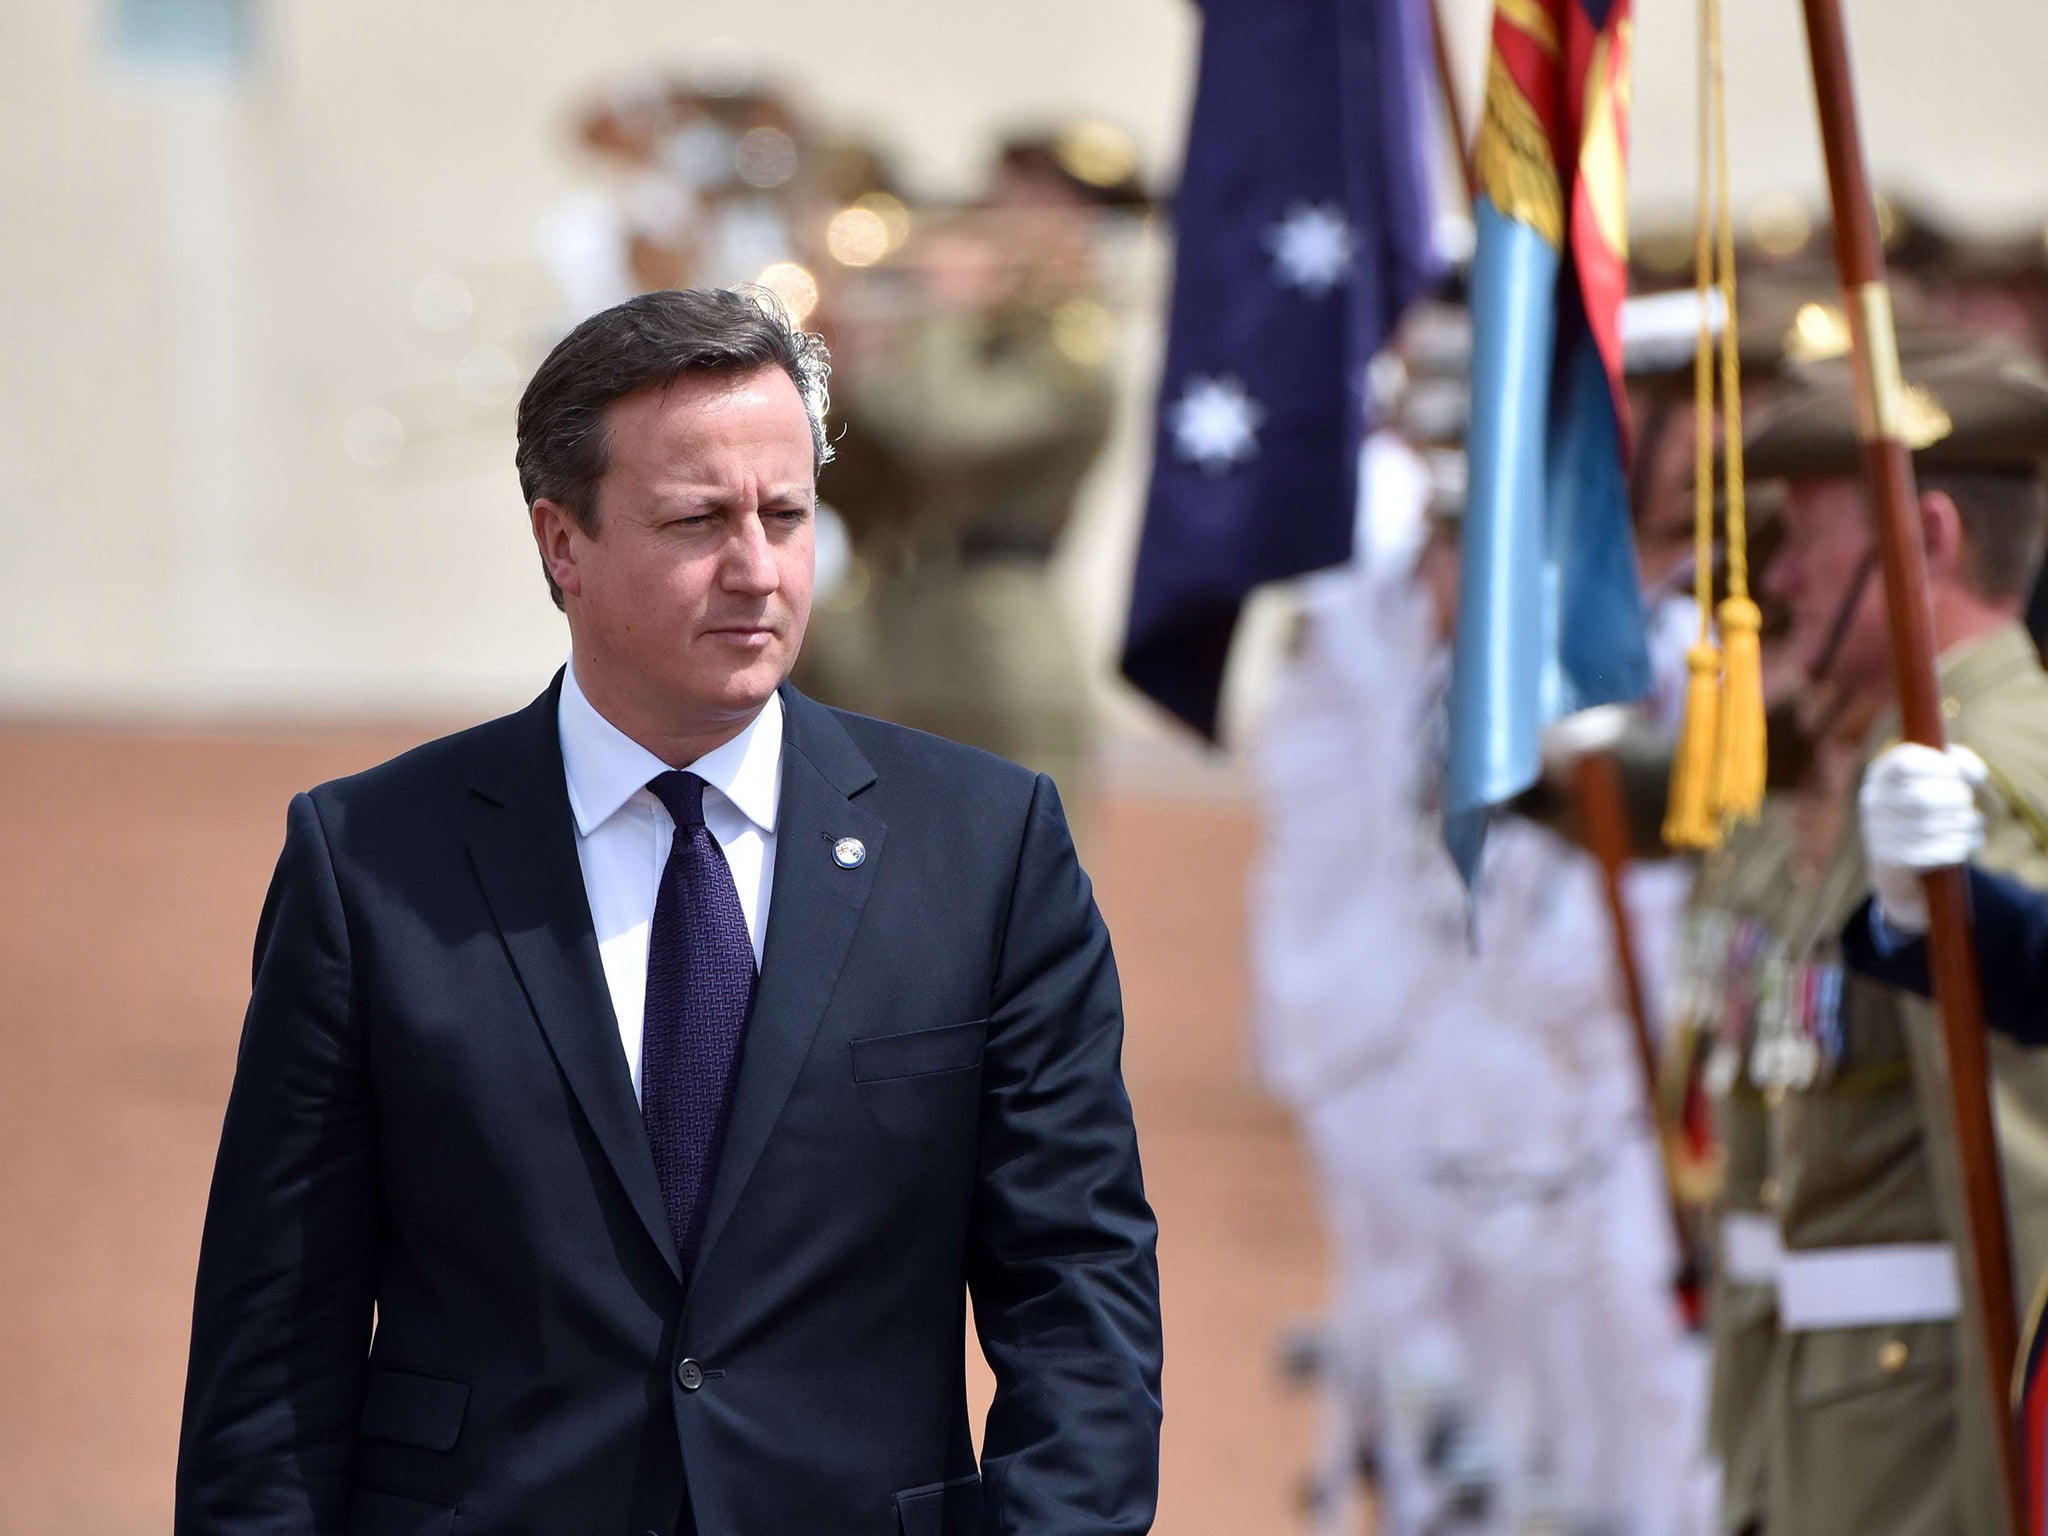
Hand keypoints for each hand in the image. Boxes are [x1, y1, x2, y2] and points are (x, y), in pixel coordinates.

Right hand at [1859, 742, 1987, 933]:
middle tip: (1966, 801)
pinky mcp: (1894, 860)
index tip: (1955, 773)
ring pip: (1933, 826)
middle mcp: (1873, 801)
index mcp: (1881, 774)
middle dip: (1957, 798)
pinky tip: (1968, 842)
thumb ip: (1960, 764)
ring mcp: (1879, 831)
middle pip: (1923, 797)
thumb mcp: (1940, 779)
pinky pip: (1937, 851)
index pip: (1906, 762)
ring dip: (1965, 824)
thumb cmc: (1929, 810)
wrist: (1902, 861)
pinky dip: (1962, 845)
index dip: (1938, 765)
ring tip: (1973, 823)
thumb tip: (1966, 769)